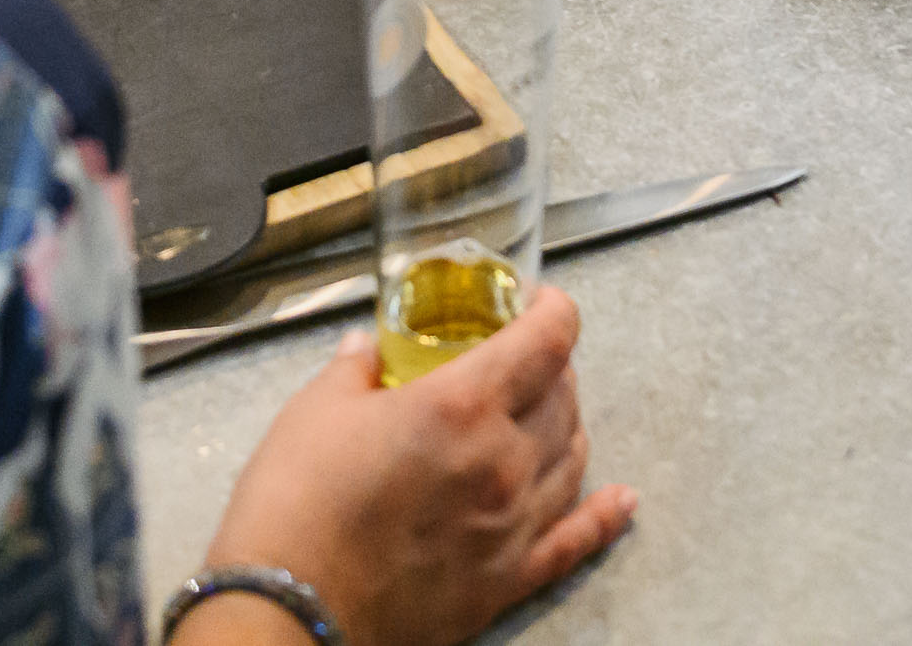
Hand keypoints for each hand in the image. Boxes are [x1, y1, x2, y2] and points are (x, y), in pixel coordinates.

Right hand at [201, 292, 635, 645]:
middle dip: (551, 367)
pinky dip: (605, 517)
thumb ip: (354, 370)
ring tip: (549, 410)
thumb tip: (367, 350)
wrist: (287, 610)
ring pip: (573, 459)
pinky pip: (575, 542)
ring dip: (568, 425)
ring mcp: (512, 526)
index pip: (546, 340)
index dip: (554, 308)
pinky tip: (624, 501)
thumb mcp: (314, 412)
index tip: (540, 301)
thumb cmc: (294, 506)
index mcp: (462, 405)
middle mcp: (503, 462)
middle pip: (563, 397)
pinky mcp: (506, 581)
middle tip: (524, 357)